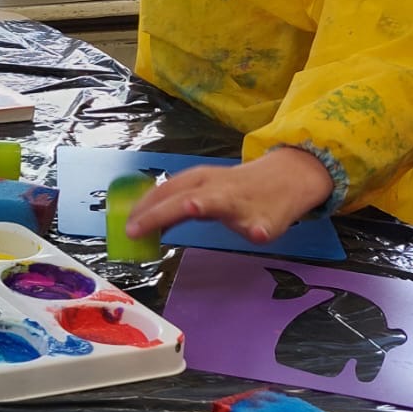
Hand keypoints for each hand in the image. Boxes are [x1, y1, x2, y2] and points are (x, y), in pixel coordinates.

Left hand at [125, 146, 332, 245]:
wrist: (289, 177)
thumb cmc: (237, 188)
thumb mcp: (204, 191)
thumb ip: (175, 207)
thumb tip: (142, 225)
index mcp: (200, 180)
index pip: (165, 190)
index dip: (143, 207)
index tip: (123, 226)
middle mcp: (217, 188)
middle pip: (184, 197)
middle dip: (159, 212)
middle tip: (133, 230)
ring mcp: (242, 202)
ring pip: (223, 201)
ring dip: (207, 203)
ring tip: (193, 207)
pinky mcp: (267, 218)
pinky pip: (263, 224)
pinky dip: (259, 228)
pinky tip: (256, 234)